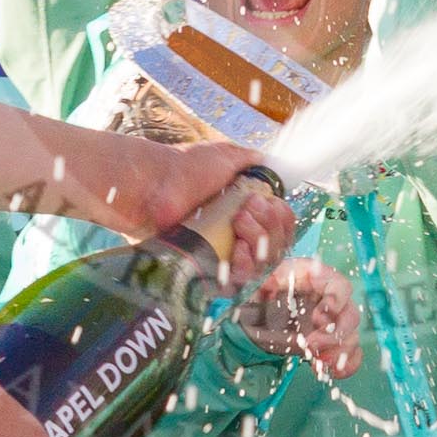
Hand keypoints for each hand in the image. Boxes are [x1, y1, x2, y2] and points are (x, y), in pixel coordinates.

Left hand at [107, 140, 293, 278]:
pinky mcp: (209, 271)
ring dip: (259, 239)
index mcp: (245, 209)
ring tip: (237, 222)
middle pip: (278, 245)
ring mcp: (224, 254)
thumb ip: (251, 161)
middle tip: (247, 209)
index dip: (281, 217)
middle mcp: (238, 234)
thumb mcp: (225, 156)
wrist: (155, 185)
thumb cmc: (186, 169)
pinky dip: (246, 263)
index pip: (281, 225)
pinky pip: (241, 280)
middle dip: (270, 226)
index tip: (266, 201)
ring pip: (263, 264)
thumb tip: (271, 163)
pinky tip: (237, 249)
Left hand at [229, 257, 364, 377]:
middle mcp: (332, 301)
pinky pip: (351, 354)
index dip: (336, 301)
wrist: (259, 309)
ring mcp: (335, 323)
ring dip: (337, 353)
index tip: (318, 318)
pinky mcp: (333, 343)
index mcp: (319, 280)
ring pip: (352, 338)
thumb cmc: (265, 288)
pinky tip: (326, 370)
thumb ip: (266, 280)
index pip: (341, 286)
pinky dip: (345, 365)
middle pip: (351, 316)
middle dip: (334, 335)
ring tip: (316, 363)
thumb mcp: (263, 280)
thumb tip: (268, 284)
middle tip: (310, 345)